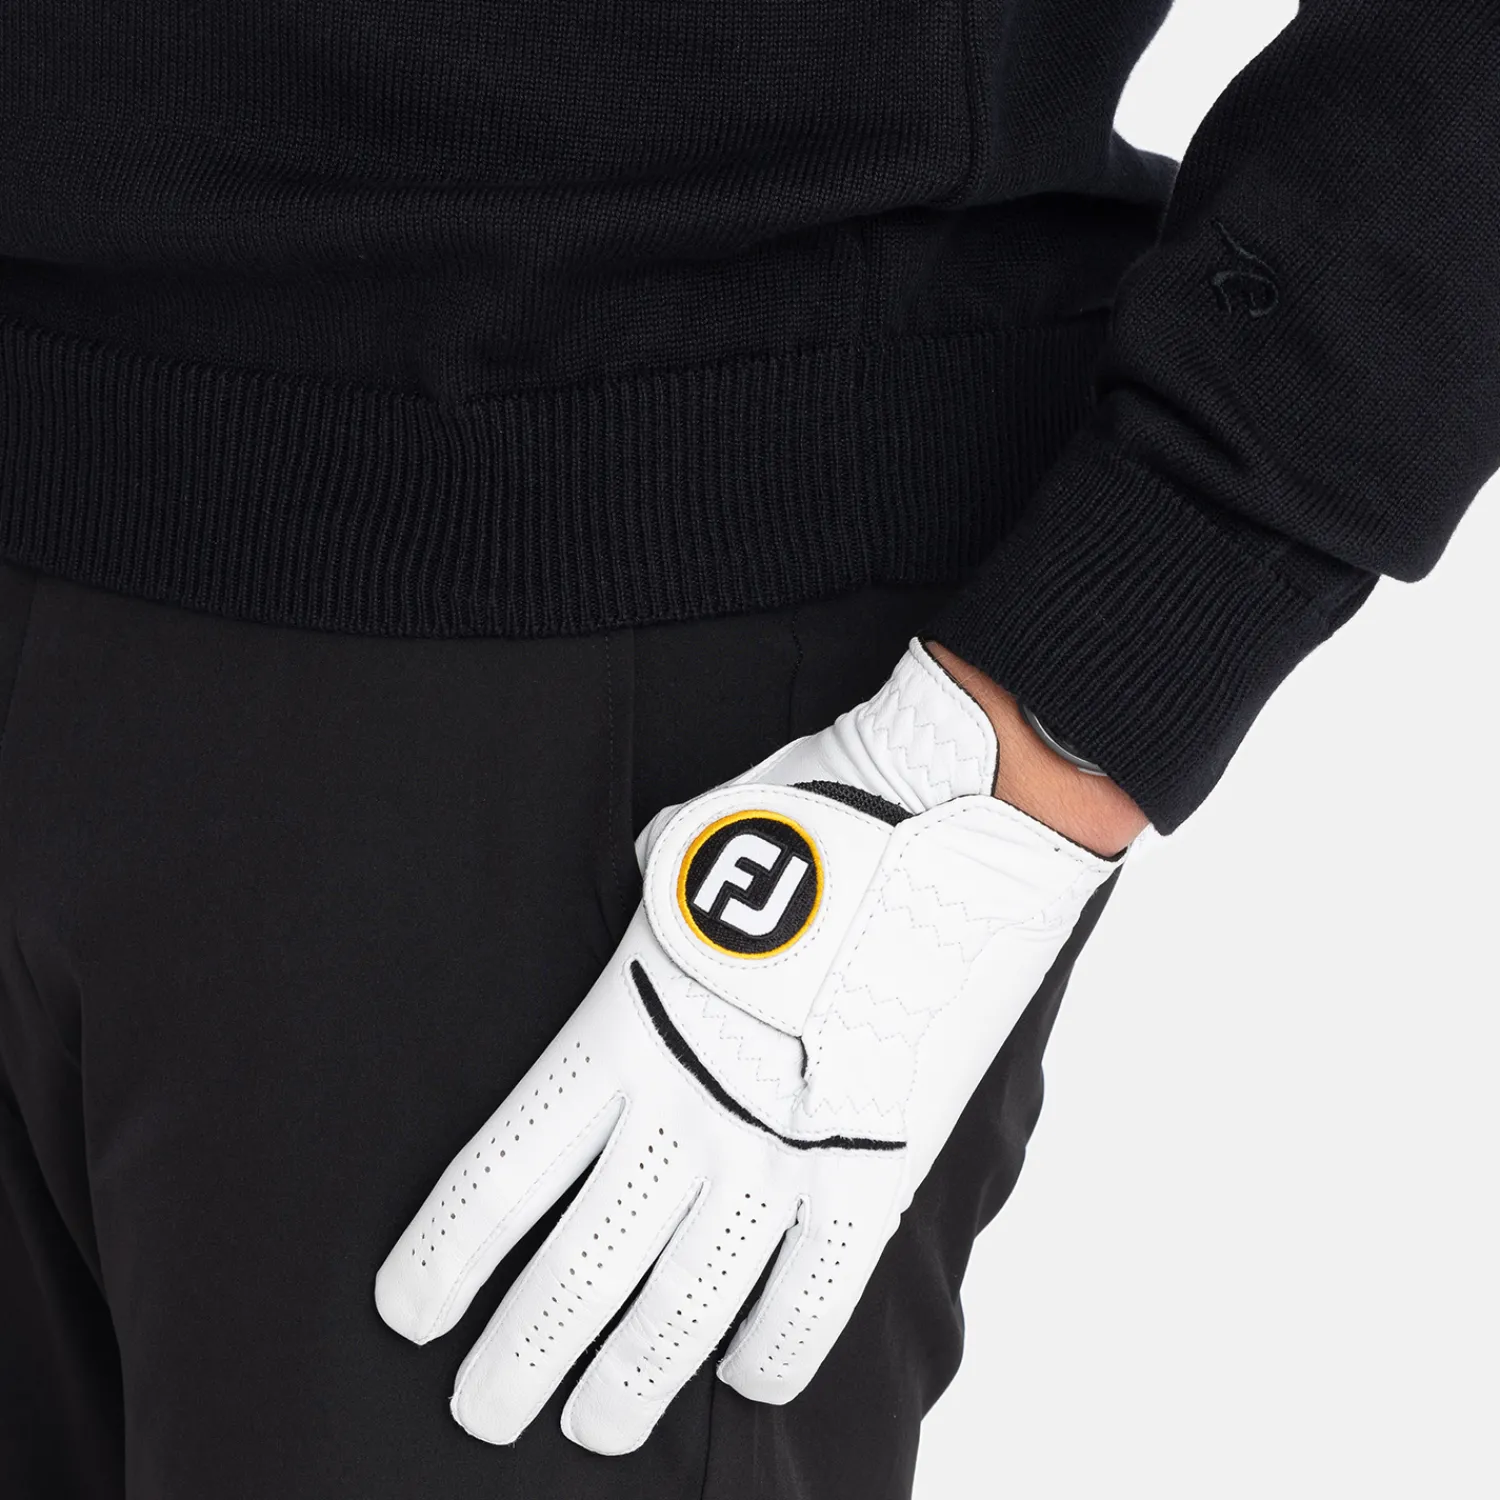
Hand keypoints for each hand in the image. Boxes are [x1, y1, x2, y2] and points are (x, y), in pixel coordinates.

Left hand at [374, 640, 1121, 1453]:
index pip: (502, 1177)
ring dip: (628, 1384)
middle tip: (482, 1410)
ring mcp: (790, 1147)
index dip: (444, 1263)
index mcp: (625, 1025)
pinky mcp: (880, 1163)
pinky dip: (777, 1349)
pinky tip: (743, 1377)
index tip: (409, 1312)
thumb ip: (644, 917)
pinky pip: (818, 1294)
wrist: (961, 817)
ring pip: (685, 1308)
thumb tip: (637, 920)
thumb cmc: (814, 817)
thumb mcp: (683, 852)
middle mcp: (693, 1105)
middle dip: (518, 1358)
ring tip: (590, 1428)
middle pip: (578, 1271)